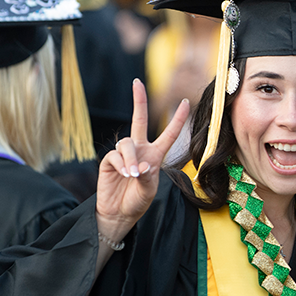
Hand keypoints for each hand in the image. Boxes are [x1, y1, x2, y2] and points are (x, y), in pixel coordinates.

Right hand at [96, 78, 189, 240]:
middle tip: (137, 81)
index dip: (177, 119)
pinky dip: (121, 164)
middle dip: (138, 100)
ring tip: (132, 175)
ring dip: (130, 158)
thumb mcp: (148, 190)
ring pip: (126, 143)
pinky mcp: (109, 160)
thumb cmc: (138, 201)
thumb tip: (139, 164)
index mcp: (155, 155)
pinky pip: (115, 155)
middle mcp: (139, 150)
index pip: (169, 134)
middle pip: (138, 120)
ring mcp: (123, 154)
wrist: (119, 213)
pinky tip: (125, 175)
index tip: (186, 102)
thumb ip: (146, 176)